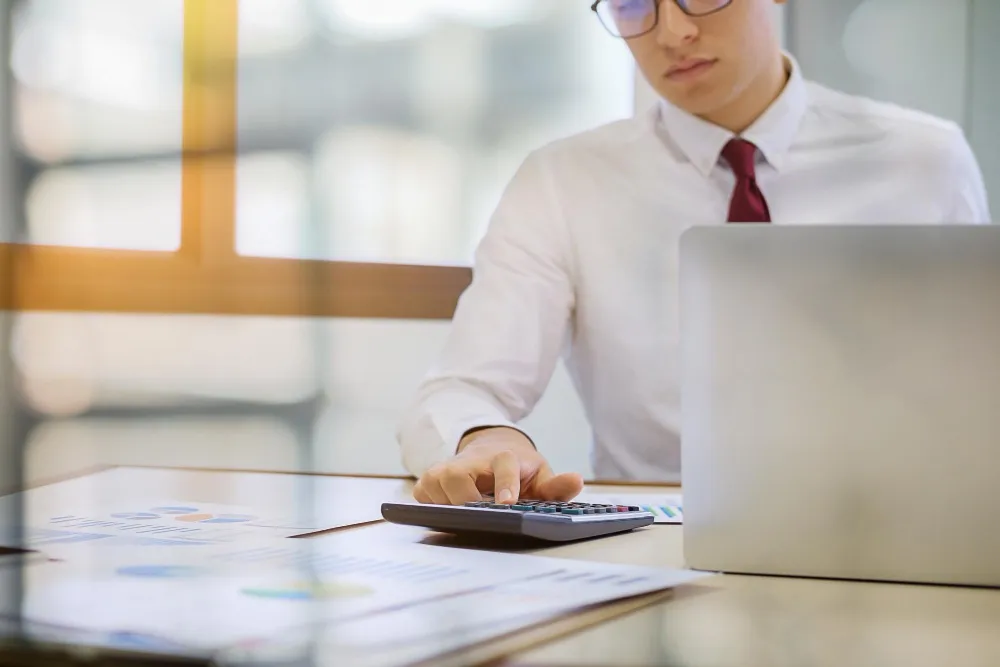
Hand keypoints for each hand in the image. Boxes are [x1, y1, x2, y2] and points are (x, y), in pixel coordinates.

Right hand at [412, 427, 583, 505]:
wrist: (489, 448)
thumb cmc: (516, 468)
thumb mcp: (539, 475)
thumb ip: (556, 486)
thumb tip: (576, 481)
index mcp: (501, 457)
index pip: (503, 465)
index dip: (505, 483)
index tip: (506, 503)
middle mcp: (469, 461)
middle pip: (456, 477)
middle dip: (465, 501)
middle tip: (477, 518)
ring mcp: (444, 469)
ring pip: (435, 486)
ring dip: (448, 506)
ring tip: (466, 517)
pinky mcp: (427, 481)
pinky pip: (422, 497)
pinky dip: (432, 507)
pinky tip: (449, 513)